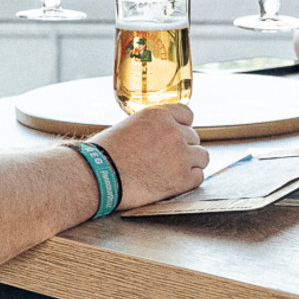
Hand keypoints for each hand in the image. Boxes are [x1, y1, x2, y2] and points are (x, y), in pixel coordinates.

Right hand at [93, 103, 208, 207]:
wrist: (96, 176)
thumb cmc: (102, 154)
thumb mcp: (127, 126)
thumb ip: (148, 128)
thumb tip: (154, 136)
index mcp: (158, 115)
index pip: (187, 114)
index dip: (182, 127)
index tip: (176, 136)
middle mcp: (173, 131)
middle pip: (194, 137)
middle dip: (183, 148)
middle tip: (167, 160)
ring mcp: (180, 155)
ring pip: (202, 157)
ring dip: (190, 163)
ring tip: (173, 171)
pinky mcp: (182, 178)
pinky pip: (199, 177)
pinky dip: (189, 181)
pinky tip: (174, 183)